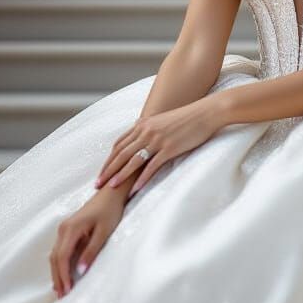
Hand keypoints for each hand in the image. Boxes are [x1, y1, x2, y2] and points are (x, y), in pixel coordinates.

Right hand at [49, 190, 124, 298]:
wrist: (111, 193)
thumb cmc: (110, 210)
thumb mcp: (103, 232)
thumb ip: (91, 251)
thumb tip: (80, 271)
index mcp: (71, 229)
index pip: (62, 257)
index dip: (63, 275)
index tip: (67, 290)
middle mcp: (63, 228)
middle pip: (55, 257)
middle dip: (57, 277)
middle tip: (62, 295)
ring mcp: (64, 228)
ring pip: (55, 254)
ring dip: (57, 272)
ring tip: (61, 289)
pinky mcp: (68, 229)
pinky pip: (60, 249)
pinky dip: (60, 263)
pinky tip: (63, 274)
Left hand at [93, 96, 225, 197]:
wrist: (205, 113)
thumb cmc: (187, 117)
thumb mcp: (163, 120)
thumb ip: (150, 127)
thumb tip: (140, 135)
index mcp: (144, 124)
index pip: (119, 144)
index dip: (109, 159)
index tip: (102, 171)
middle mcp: (147, 131)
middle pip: (122, 153)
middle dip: (108, 170)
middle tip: (97, 184)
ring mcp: (158, 140)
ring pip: (133, 161)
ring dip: (120, 175)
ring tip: (110, 188)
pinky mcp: (169, 149)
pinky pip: (151, 167)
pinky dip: (141, 179)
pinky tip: (135, 189)